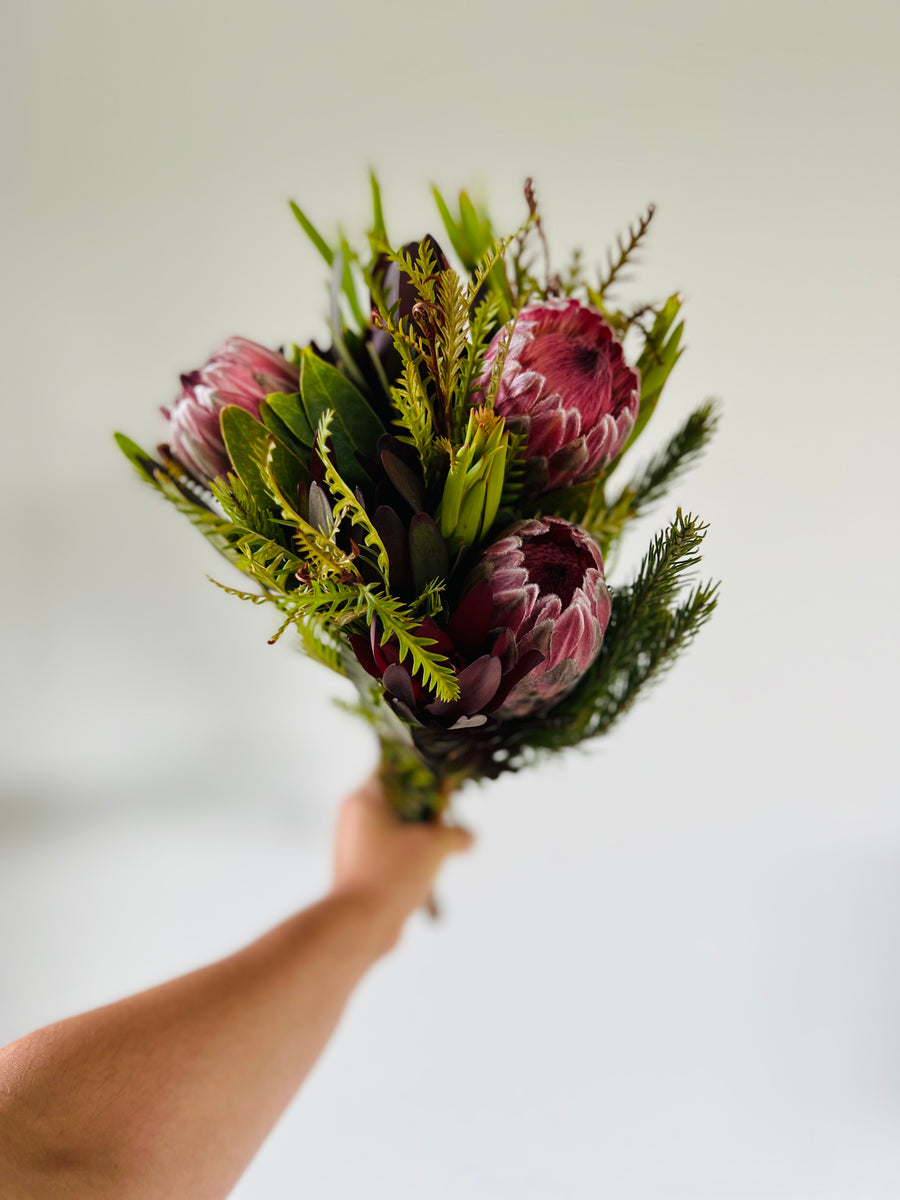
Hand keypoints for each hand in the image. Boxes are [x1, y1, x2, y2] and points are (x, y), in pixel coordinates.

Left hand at [331, 774, 473, 950]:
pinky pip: (390, 855)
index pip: (394, 770)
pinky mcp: (359, 870)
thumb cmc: (391, 874)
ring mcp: (354, 846)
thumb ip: (456, 834)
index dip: (423, 775)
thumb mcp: (434, 846)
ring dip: (419, 840)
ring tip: (439, 852)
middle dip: (426, 813)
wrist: (360, 924)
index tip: (444, 787)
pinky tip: (425, 875)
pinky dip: (408, 861)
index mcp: (363, 799)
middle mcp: (353, 818)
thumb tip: (470, 837)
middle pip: (397, 802)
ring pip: (395, 831)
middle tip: (446, 822)